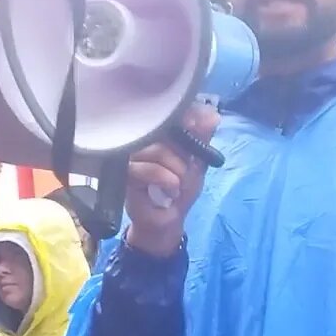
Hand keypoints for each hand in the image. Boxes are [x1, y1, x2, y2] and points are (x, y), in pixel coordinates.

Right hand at [124, 104, 220, 257]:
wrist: (166, 221)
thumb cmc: (179, 190)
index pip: (170, 115)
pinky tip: (170, 188)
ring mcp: (129, 154)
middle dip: (183, 156)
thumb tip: (212, 114)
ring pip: (157, 151)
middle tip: (186, 172)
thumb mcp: (197, 163)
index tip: (195, 136)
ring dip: (176, 171)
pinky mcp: (122, 173)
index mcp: (158, 132)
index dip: (186, 122)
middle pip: (165, 132)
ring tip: (178, 185)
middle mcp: (141, 138)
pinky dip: (163, 178)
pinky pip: (146, 168)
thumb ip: (202, 138)